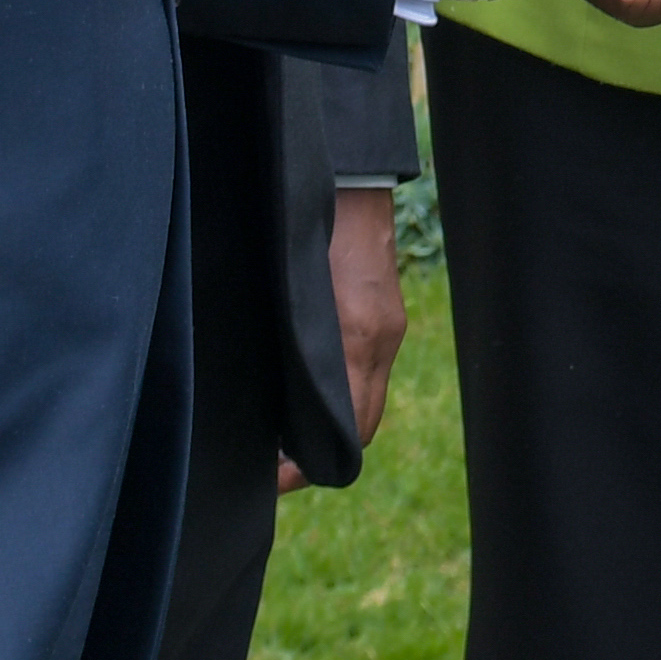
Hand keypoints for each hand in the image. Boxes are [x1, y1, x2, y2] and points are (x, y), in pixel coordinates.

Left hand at [283, 187, 407, 493]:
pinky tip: (303, 393)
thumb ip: (298, 350)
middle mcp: (381, 338)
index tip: (276, 478)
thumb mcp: (296, 294)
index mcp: (360, 337)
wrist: (348, 181)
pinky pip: (366, 373)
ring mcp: (387, 327)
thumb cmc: (313, 231)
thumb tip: (281, 412)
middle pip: (362, 422)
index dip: (313, 463)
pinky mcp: (382, 314)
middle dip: (321, 453)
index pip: (355, 429)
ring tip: (282, 437)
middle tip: (273, 469)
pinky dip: (341, 396)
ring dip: (331, 426)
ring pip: (364, 400)